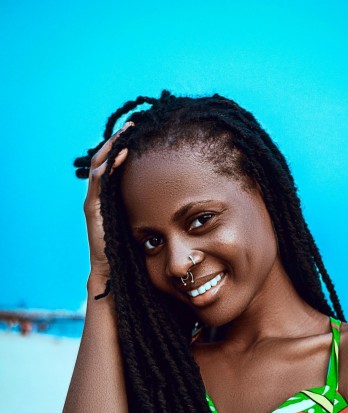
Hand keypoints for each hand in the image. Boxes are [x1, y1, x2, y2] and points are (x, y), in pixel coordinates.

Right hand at [83, 121, 133, 277]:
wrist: (114, 269)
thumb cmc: (130, 249)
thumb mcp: (142, 221)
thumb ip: (148, 207)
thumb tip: (172, 196)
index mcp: (110, 196)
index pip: (113, 165)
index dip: (122, 147)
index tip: (136, 133)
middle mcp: (99, 195)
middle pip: (104, 160)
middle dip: (116, 141)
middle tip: (130, 126)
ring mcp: (94, 201)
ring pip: (99, 166)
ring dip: (112, 148)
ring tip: (125, 135)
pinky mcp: (93, 208)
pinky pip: (99, 181)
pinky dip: (109, 166)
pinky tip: (121, 156)